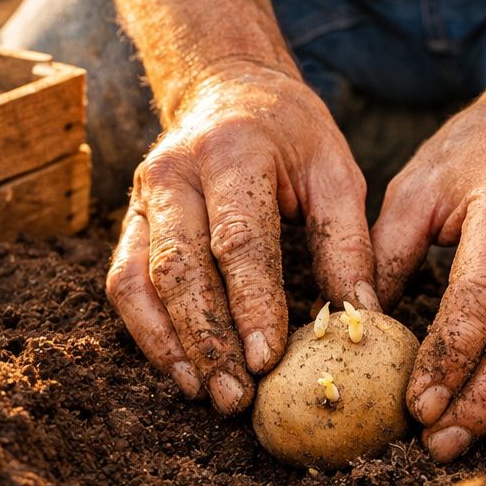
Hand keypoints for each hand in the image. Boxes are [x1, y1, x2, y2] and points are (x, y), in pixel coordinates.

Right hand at [107, 65, 378, 413]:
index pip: (238, 240)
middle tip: (237, 398)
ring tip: (207, 394)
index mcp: (233, 152)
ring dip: (172, 346)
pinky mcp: (128, 221)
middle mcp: (174, 172)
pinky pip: (124, 284)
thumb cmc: (292, 136)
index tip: (268, 361)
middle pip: (181, 268)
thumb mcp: (335, 171)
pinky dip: (148, 333)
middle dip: (208, 339)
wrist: (228, 88)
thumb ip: (346, 243)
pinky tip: (182, 372)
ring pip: (141, 282)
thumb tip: (361, 318)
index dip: (252, 304)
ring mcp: (142, 197)